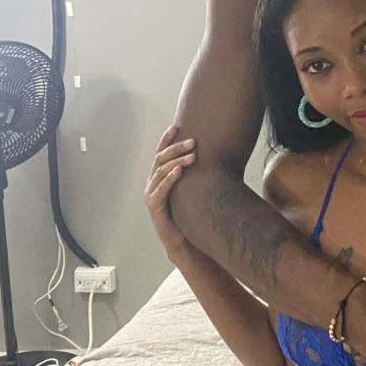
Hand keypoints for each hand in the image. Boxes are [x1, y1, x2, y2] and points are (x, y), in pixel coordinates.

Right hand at [144, 125, 197, 262]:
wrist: (182, 239)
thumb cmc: (189, 211)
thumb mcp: (192, 188)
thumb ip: (195, 173)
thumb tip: (214, 155)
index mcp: (159, 175)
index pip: (161, 153)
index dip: (166, 139)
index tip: (176, 126)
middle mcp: (152, 182)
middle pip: (161, 158)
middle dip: (177, 148)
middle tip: (193, 142)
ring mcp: (151, 193)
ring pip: (161, 171)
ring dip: (177, 161)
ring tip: (193, 156)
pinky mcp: (154, 205)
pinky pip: (161, 189)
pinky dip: (170, 178)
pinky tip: (180, 170)